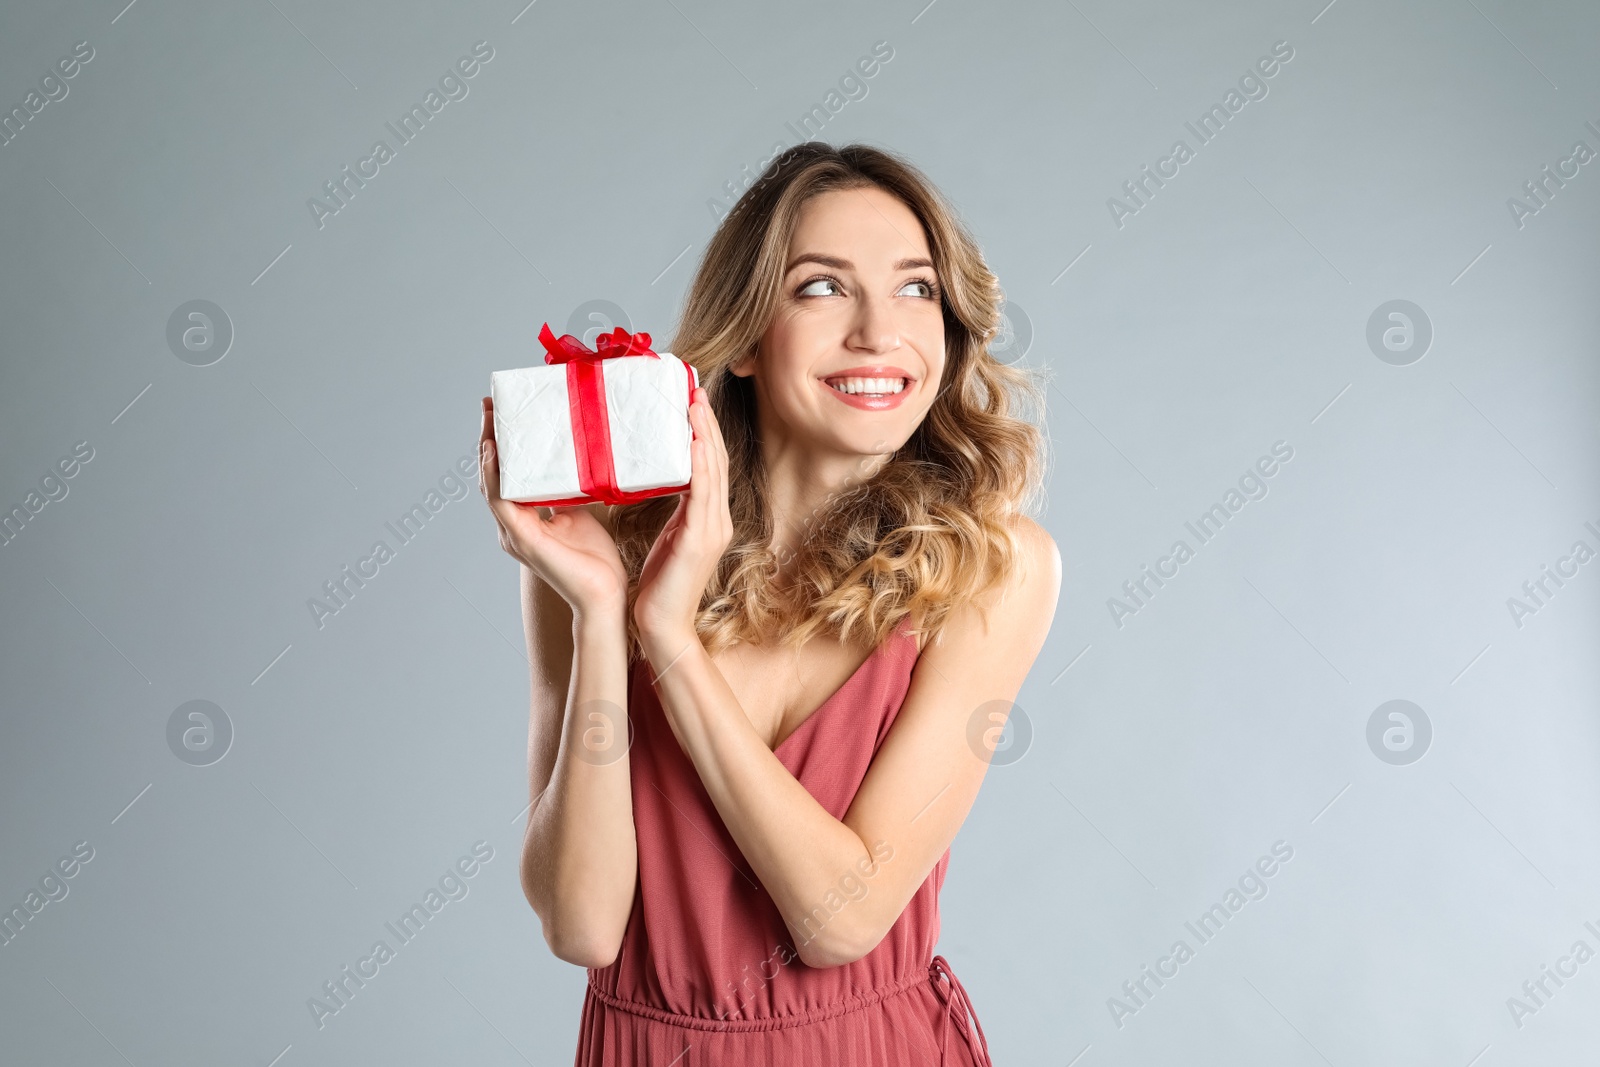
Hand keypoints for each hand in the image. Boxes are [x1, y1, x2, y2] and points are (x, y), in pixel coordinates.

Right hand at [477, 396, 626, 616]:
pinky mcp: (522, 539)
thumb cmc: (595, 560)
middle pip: (492, 474)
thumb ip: (569, 490)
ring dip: (487, 449)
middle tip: (491, 404)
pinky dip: (494, 475)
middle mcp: (512, 524)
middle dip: (489, 437)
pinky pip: (501, 501)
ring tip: (490, 418)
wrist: (605, 595)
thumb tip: (575, 459)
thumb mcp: (580, 513)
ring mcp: (513, 532)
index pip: (505, 474)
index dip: (501, 443)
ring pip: (491, 483)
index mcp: (524, 518)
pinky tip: (494, 452)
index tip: (503, 410)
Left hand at [633, 388, 731, 643]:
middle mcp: (717, 519)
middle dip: (705, 422)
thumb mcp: (665, 537)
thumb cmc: (657, 586)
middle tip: (692, 387)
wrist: (661, 626)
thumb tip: (652, 478)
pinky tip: (693, 443)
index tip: (690, 400)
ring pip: (712, 471)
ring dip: (704, 434)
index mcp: (708, 517)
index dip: (703, 431)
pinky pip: (703, 495)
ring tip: (693, 404)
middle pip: (716, 459)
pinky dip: (700, 466)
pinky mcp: (700, 541)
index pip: (709, 464)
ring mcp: (713, 529)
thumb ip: (669, 509)